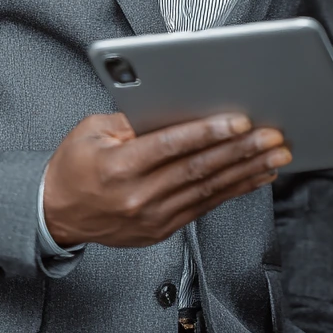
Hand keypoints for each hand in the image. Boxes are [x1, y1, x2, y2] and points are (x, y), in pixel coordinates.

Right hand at [43, 111, 290, 247]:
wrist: (55, 214)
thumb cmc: (74, 166)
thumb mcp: (91, 131)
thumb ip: (132, 119)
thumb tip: (175, 104)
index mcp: (119, 166)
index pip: (172, 146)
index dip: (208, 132)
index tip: (240, 121)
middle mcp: (139, 195)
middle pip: (199, 168)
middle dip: (242, 150)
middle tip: (273, 136)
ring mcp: (153, 217)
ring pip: (209, 189)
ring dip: (248, 170)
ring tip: (277, 155)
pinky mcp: (163, 228)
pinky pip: (206, 206)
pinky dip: (235, 189)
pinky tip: (257, 176)